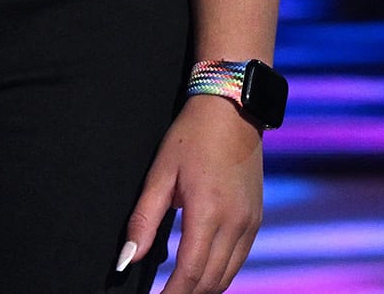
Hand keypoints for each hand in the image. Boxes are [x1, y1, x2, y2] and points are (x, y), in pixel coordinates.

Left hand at [116, 96, 262, 293]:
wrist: (233, 109)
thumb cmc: (192, 137)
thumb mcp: (161, 174)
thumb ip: (143, 220)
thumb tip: (128, 259)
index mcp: (209, 212)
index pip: (190, 272)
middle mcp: (236, 222)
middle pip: (211, 281)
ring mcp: (250, 221)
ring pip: (228, 275)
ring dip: (203, 289)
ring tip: (178, 292)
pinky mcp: (256, 217)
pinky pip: (238, 259)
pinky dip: (219, 275)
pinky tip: (200, 275)